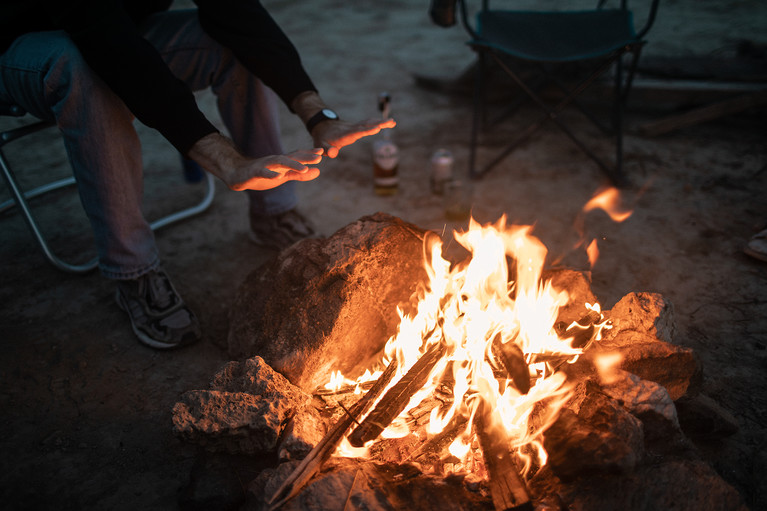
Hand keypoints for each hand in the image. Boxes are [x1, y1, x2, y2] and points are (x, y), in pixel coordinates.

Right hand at [187, 133, 321, 190]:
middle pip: (292, 157)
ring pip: (280, 163)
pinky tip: (278, 177)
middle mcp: (275, 161)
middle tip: (319, 156)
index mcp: (283, 162)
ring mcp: (265, 165)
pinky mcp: (255, 172)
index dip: (310, 154)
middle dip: (305, 157)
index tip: (323, 151)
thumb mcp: (284, 176)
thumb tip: (318, 171)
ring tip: (304, 168)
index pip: (298, 156)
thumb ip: (299, 174)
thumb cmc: (262, 175)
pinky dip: (271, 174)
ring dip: (292, 165)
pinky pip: (263, 172)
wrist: (237, 174)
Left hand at [311, 117, 396, 157]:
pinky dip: (377, 122)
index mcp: (343, 135)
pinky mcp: (356, 127)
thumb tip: (333, 154)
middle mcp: (350, 129)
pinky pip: (368, 124)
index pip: (356, 132)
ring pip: (368, 123)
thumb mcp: (320, 145)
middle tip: (391, 122)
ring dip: (380, 122)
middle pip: (366, 126)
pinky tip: (387, 123)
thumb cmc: (321, 138)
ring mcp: (354, 127)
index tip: (376, 128)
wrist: (322, 126)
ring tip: (393, 122)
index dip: (366, 130)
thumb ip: (326, 150)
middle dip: (378, 124)